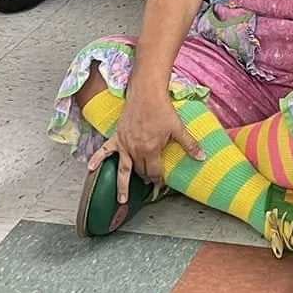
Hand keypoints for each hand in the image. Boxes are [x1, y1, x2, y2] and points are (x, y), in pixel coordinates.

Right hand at [86, 83, 202, 202]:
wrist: (147, 93)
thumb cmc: (163, 109)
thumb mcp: (178, 128)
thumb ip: (189, 144)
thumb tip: (202, 157)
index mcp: (150, 149)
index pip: (154, 172)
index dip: (158, 180)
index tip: (160, 184)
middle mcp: (135, 149)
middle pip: (140, 171)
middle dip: (145, 179)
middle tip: (148, 184)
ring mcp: (124, 144)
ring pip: (124, 168)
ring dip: (122, 184)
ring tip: (121, 199)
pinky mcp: (117, 136)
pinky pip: (104, 150)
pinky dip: (97, 159)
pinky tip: (90, 168)